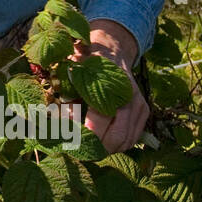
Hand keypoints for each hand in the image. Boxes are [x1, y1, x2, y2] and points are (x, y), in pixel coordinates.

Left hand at [77, 19, 147, 152]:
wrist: (112, 49)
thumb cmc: (87, 62)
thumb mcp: (72, 72)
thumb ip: (67, 97)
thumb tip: (57, 123)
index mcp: (111, 85)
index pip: (100, 119)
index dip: (84, 134)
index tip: (69, 141)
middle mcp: (130, 97)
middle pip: (116, 137)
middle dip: (97, 148)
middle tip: (79, 151)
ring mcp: (140, 105)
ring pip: (125, 141)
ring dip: (107, 149)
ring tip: (88, 148)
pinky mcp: (144, 111)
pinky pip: (132, 138)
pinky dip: (117, 144)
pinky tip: (101, 141)